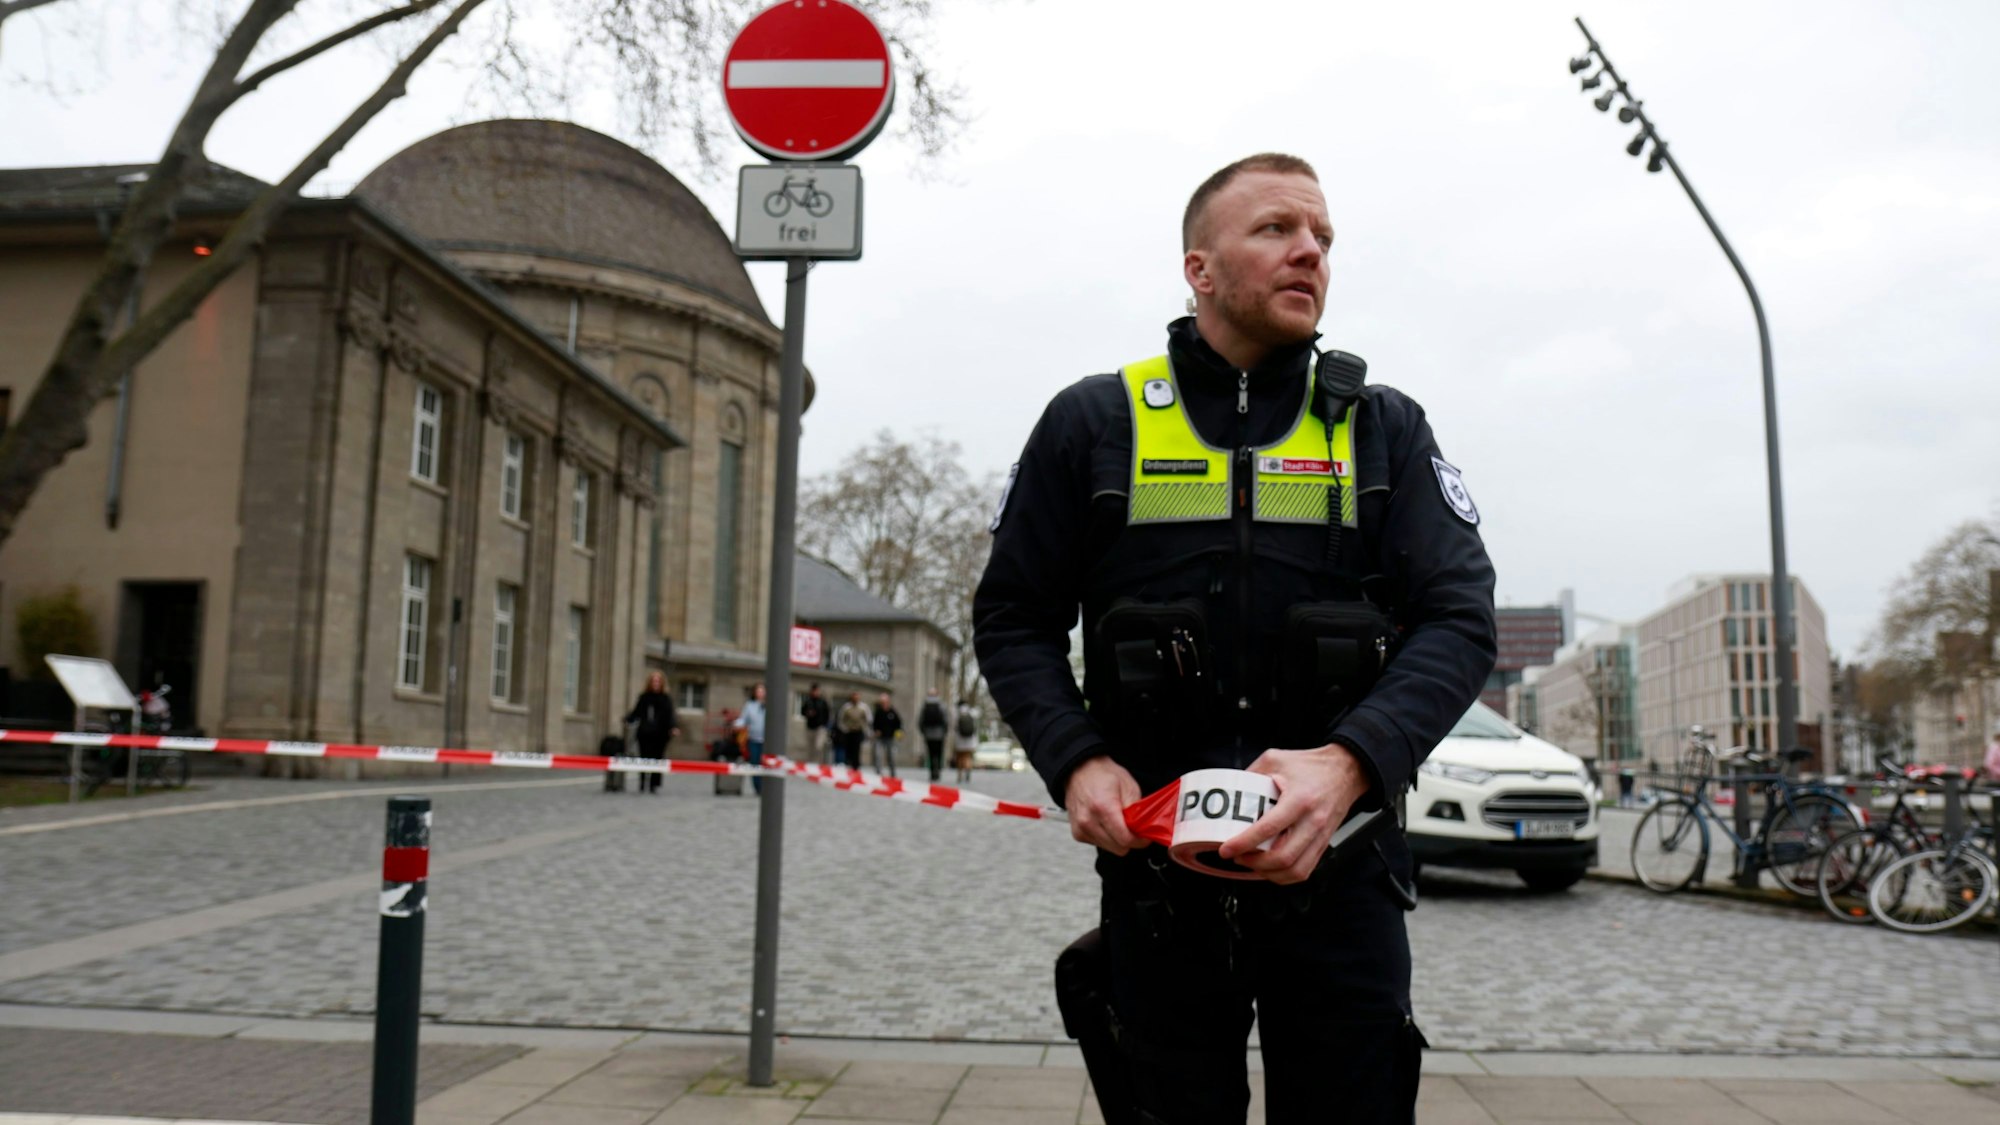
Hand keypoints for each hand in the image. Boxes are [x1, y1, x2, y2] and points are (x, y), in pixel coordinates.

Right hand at [1063, 755, 1145, 855]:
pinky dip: (1106, 838)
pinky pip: (1099, 844)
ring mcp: (1081, 829)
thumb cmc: (1103, 775)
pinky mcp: (1077, 834)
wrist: (1080, 770)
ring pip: (1110, 848)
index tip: (1145, 837)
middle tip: (1133, 828)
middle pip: (1119, 848)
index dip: (1140, 841)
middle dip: (1129, 840)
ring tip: (1118, 823)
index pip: (1125, 839)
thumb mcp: (1129, 786)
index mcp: (1103, 807)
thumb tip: (1143, 829)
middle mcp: (1089, 821)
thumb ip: (1137, 811)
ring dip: (1117, 840)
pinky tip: (1106, 823)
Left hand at [1218, 742, 1370, 884]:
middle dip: (1254, 863)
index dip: (1244, 842)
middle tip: (1237, 856)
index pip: (1270, 828)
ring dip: (1268, 873)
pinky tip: (1270, 868)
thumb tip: (1229, 792)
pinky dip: (1284, 875)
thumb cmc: (1311, 765)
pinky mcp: (1323, 844)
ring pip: (1295, 870)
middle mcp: (1313, 821)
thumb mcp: (1275, 759)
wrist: (1345, 771)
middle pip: (1283, 856)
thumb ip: (1251, 774)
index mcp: (1300, 798)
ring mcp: (1321, 835)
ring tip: (1251, 863)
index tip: (1226, 848)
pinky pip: (1305, 870)